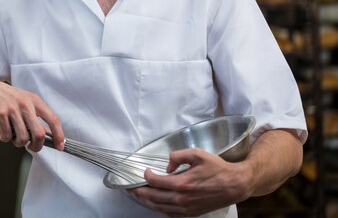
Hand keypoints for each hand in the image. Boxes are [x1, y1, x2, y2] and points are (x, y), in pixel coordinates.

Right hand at [0, 78, 63, 151]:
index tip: (60, 146)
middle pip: (39, 134)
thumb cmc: (5, 97)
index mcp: (34, 100)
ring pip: (22, 138)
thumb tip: (46, 134)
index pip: (53, 119)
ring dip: (17, 143)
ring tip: (13, 136)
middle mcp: (25, 104)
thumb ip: (35, 116)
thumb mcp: (24, 101)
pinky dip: (4, 138)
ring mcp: (12, 109)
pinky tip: (2, 132)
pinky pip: (6, 136)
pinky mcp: (0, 114)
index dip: (59, 135)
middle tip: (31, 147)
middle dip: (36, 146)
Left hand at [129, 148, 251, 216]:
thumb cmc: (217, 169)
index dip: (146, 176)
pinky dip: (160, 209)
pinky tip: (156, 203)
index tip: (145, 171)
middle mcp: (182, 199)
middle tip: (131, 187)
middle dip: (140, 192)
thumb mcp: (197, 154)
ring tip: (139, 195)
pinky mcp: (191, 213)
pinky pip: (170, 214)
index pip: (155, 182)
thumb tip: (167, 166)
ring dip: (147, 201)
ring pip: (160, 207)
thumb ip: (178, 156)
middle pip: (153, 197)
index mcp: (182, 183)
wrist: (235, 185)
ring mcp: (186, 208)